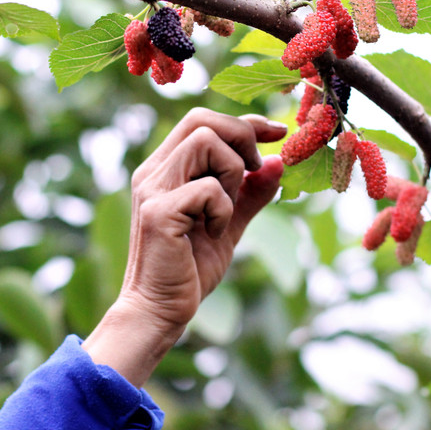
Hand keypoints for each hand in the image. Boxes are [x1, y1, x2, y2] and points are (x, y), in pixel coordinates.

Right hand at [83, 108, 285, 385]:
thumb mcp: (230, 224)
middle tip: (254, 171)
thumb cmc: (190, 269)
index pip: (203, 121)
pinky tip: (212, 232)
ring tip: (226, 209)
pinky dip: (223, 209)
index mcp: (166, 169)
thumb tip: (277, 161)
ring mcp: (152, 189)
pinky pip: (207, 188)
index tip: (278, 133)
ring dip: (231, 173)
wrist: (161, 310)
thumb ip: (251, 194)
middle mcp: (153, 172)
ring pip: (206, 142)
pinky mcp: (158, 212)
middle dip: (241, 137)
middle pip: (202, 119)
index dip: (245, 121)